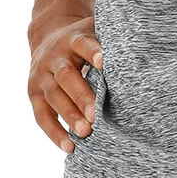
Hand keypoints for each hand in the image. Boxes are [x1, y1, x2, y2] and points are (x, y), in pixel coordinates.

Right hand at [27, 14, 103, 153]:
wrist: (48, 36)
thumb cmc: (82, 39)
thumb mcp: (93, 30)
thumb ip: (111, 40)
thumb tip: (142, 49)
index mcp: (72, 39)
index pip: (82, 44)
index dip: (92, 53)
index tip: (104, 63)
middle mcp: (54, 57)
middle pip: (66, 76)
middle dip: (81, 95)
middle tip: (96, 114)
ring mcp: (41, 75)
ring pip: (54, 96)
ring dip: (69, 116)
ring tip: (86, 132)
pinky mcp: (33, 93)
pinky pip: (42, 116)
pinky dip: (54, 133)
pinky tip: (69, 147)